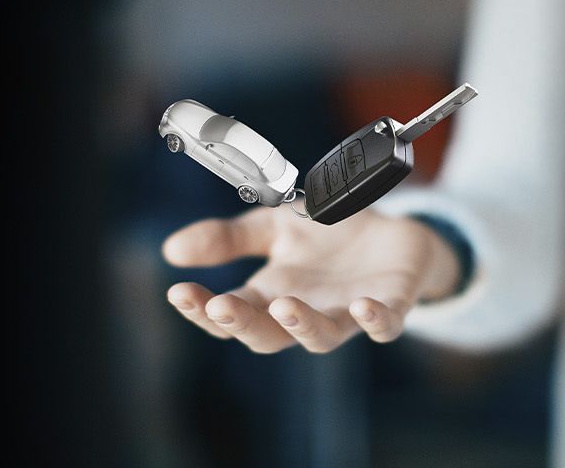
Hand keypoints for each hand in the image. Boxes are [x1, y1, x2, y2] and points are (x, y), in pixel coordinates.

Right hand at [162, 206, 459, 352]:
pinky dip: (375, 320)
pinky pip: (385, 325)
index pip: (230, 315)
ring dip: (302, 326)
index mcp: (272, 296)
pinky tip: (362, 307)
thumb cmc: (329, 235)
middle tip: (219, 307)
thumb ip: (229, 238)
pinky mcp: (391, 306)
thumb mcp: (274, 226)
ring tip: (283, 305)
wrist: (393, 230)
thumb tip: (171, 251)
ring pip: (323, 338)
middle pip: (268, 336)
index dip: (202, 310)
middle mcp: (306, 313)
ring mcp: (348, 314)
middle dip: (243, 324)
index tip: (179, 292)